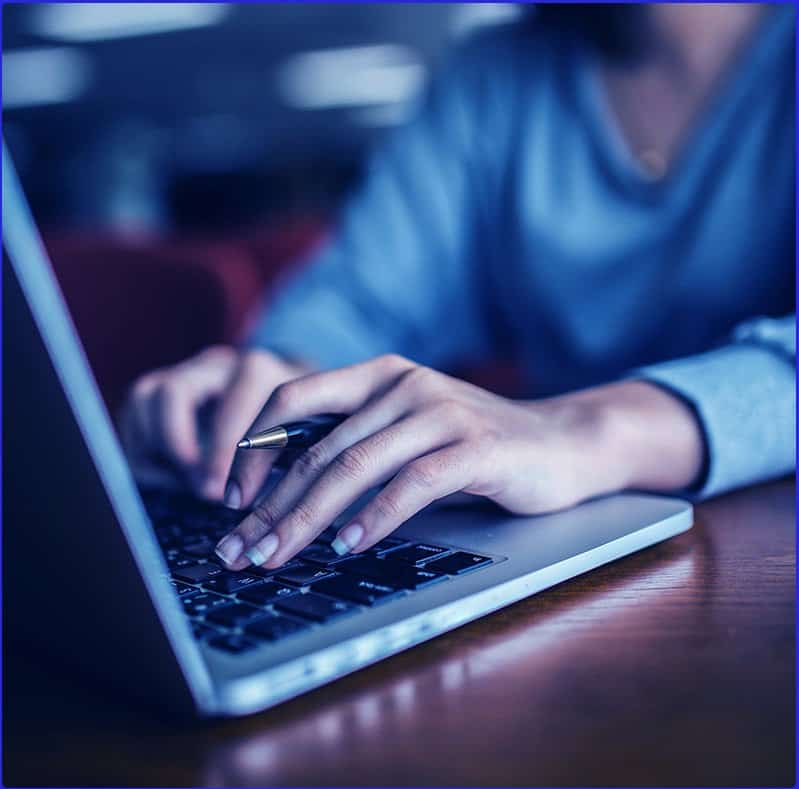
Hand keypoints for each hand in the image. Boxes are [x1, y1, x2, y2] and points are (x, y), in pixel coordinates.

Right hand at [119, 346, 306, 499]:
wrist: (293, 395)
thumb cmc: (302, 424)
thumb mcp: (305, 437)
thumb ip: (287, 460)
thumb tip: (266, 508)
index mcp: (258, 370)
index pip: (234, 400)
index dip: (224, 450)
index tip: (225, 491)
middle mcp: (218, 365)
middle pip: (173, 392)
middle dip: (178, 447)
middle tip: (198, 487)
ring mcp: (188, 372)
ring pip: (146, 397)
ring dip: (156, 447)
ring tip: (183, 482)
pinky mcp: (166, 390)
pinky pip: (135, 414)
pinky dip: (145, 449)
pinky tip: (172, 476)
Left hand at [214, 354, 703, 569]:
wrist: (562, 443)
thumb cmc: (475, 445)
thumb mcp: (407, 433)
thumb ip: (356, 444)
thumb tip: (284, 495)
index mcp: (378, 375)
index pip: (293, 398)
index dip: (253, 449)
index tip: (229, 503)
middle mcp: (403, 384)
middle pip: (318, 448)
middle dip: (271, 506)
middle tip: (239, 551)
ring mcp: (439, 411)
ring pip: (354, 466)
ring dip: (308, 519)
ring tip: (276, 558)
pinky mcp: (474, 446)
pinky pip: (410, 484)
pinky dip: (373, 518)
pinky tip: (347, 547)